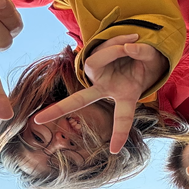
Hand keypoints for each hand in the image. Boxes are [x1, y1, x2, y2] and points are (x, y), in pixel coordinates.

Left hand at [32, 34, 167, 153]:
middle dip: (59, 109)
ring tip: (134, 40)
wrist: (138, 46)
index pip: (121, 118)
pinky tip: (130, 37)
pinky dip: (118, 40)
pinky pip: (101, 47)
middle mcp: (105, 88)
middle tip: (38, 120)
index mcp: (124, 96)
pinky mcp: (91, 60)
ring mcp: (95, 74)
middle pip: (80, 100)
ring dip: (117, 48)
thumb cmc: (146, 60)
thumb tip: (127, 47)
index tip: (114, 151)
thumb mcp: (150, 58)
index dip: (119, 133)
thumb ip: (142, 52)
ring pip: (96, 60)